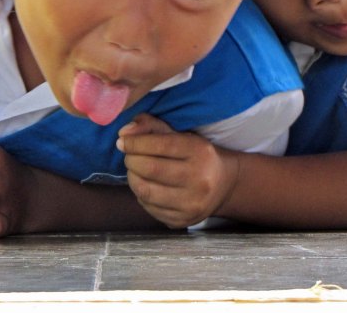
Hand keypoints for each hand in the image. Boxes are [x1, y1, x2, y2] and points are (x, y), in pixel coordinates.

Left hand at [116, 114, 239, 228]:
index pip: (159, 145)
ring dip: (132, 178)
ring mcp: (192, 204)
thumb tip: (124, 132)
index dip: (134, 143)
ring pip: (146, 191)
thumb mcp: (181, 134)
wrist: (224, 186)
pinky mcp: (183, 220)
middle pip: (150, 169)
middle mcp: (199, 180)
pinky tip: (146, 186)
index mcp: (200, 152)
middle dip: (131, 160)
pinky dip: (140, 194)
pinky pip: (149, 208)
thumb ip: (151, 127)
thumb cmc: (197, 155)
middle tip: (129, 156)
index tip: (122, 141)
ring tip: (134, 171)